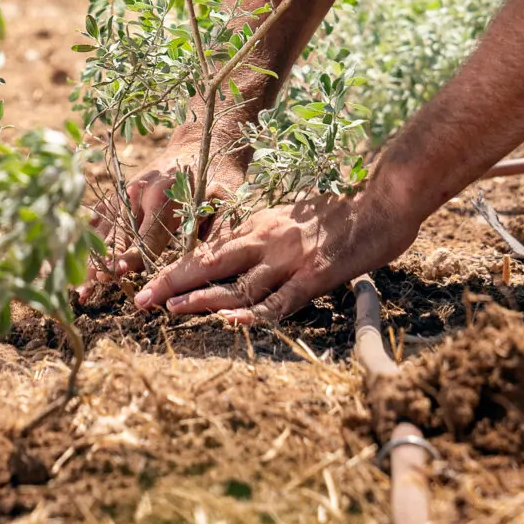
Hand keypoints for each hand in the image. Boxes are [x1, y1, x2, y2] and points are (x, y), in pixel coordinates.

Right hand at [86, 127, 250, 290]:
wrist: (199, 143)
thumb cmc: (216, 176)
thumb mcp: (220, 200)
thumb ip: (208, 230)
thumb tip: (199, 267)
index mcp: (165, 196)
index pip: (147, 235)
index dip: (134, 256)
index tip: (120, 273)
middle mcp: (139, 193)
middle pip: (118, 234)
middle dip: (105, 261)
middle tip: (91, 286)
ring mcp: (125, 192)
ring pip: (104, 229)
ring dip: (90, 257)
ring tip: (79, 286)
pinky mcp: (119, 193)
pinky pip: (99, 217)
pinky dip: (87, 239)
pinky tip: (73, 258)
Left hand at [132, 181, 423, 327]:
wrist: (383, 203)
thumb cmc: (339, 212)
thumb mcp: (291, 216)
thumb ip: (263, 236)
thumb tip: (236, 254)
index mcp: (259, 226)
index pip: (208, 250)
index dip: (175, 269)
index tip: (147, 284)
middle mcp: (267, 239)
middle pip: (211, 264)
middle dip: (173, 282)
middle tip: (140, 300)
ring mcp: (290, 259)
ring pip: (238, 284)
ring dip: (203, 298)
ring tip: (171, 309)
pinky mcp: (314, 275)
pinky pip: (279, 300)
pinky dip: (253, 313)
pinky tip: (231, 320)